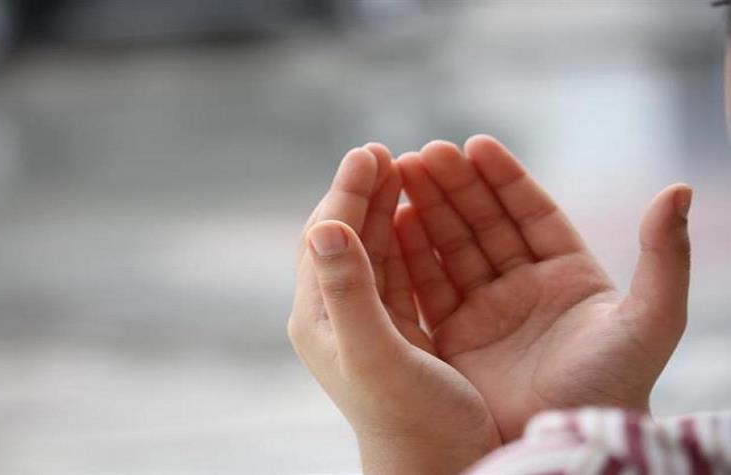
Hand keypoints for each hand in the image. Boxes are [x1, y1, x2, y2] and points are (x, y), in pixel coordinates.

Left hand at [287, 144, 500, 473]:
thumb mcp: (375, 355)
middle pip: (347, 237)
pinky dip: (411, 238)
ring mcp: (369, 322)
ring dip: (388, 209)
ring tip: (407, 170)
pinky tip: (425, 217)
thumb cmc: (410, 420)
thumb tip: (324, 224)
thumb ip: (348, 291)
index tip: (371, 152)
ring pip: (375, 251)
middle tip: (385, 151)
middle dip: (364, 193)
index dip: (345, 193)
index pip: (324, 238)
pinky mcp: (402, 330)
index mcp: (320, 319)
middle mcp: (338, 316)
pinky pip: (401, 270)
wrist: (438, 467)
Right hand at [395, 135, 691, 440]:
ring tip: (402, 174)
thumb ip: (665, 258)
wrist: (564, 441)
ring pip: (453, 248)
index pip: (531, 213)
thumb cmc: (614, 388)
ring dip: (429, 210)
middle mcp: (523, 287)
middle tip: (426, 153)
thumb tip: (679, 189)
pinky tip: (396, 221)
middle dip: (456, 186)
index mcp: (567, 275)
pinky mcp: (454, 337)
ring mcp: (486, 311)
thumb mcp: (649, 321)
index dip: (504, 178)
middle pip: (485, 223)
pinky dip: (412, 255)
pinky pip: (429, 287)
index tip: (475, 144)